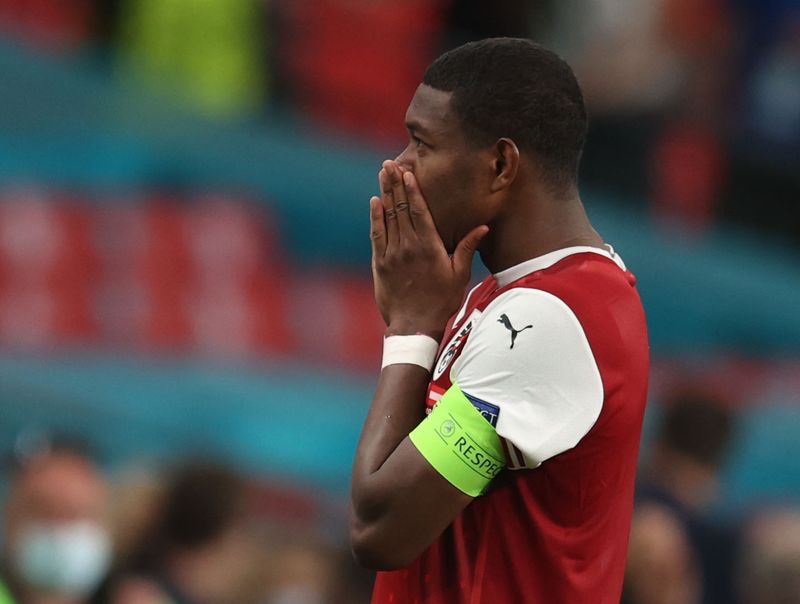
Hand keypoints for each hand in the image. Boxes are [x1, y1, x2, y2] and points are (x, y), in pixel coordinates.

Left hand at [370, 160, 487, 340]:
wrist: (414, 326)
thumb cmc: (441, 302)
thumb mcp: (459, 276)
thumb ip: (466, 248)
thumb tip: (482, 226)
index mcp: (429, 247)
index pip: (420, 211)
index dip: (413, 189)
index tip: (408, 172)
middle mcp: (409, 246)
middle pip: (401, 208)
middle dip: (395, 184)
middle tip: (389, 163)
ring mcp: (392, 254)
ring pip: (387, 217)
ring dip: (385, 194)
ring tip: (382, 174)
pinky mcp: (381, 264)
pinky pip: (377, 235)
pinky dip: (376, 217)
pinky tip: (375, 202)